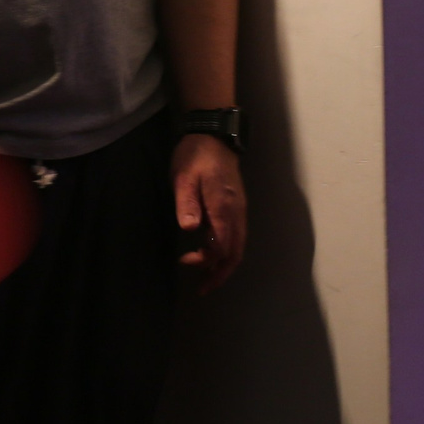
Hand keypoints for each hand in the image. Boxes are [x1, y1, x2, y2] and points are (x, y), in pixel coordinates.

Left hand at [174, 132, 246, 291]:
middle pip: (235, 253)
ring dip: (224, 265)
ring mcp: (239, 210)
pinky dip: (226, 252)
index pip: (222, 247)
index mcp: (223, 207)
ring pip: (238, 246)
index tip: (185, 261)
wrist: (213, 135)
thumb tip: (190, 230)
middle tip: (203, 289)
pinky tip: (212, 254)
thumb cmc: (195, 156)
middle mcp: (236, 213)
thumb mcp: (184, 177)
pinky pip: (236, 237)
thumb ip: (187, 203)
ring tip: (207, 278)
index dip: (205, 261)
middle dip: (220, 274)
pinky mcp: (236, 207)